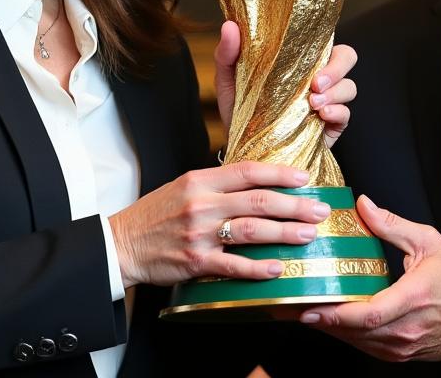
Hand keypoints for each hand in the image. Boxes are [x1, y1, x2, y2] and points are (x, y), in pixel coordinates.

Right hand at [108, 162, 330, 286]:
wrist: (121, 244)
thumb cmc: (155, 216)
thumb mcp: (183, 187)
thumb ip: (217, 185)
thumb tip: (258, 183)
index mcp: (200, 180)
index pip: (248, 171)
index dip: (280, 174)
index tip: (305, 178)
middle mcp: (202, 203)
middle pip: (258, 200)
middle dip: (294, 205)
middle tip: (319, 210)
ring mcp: (199, 233)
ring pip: (251, 230)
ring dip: (284, 233)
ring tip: (308, 235)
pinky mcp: (195, 261)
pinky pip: (233, 265)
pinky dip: (257, 268)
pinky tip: (277, 268)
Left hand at [214, 22, 357, 147]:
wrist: (241, 147)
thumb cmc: (239, 110)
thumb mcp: (228, 80)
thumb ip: (228, 53)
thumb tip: (230, 27)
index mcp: (299, 61)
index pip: (324, 40)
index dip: (327, 40)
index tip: (310, 52)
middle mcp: (317, 78)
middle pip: (346, 58)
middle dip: (337, 67)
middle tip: (316, 82)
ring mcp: (327, 101)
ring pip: (349, 86)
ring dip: (335, 92)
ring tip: (313, 104)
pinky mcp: (331, 125)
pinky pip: (346, 114)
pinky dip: (338, 112)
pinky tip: (321, 115)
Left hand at [300, 196, 440, 361]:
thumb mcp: (430, 242)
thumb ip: (393, 225)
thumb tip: (364, 206)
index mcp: (415, 298)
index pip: (370, 313)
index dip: (335, 315)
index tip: (308, 307)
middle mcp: (408, 328)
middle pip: (356, 331)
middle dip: (319, 320)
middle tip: (287, 307)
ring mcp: (405, 346)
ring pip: (358, 342)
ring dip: (329, 329)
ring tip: (299, 312)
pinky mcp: (402, 354)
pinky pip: (367, 347)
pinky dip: (347, 335)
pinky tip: (329, 322)